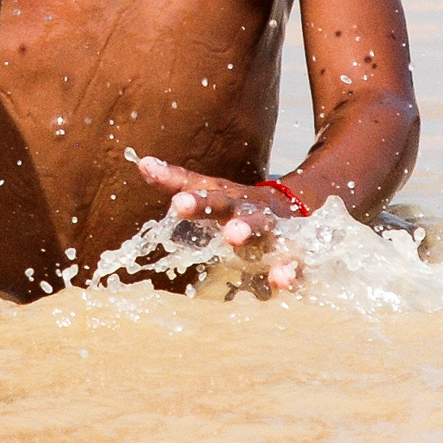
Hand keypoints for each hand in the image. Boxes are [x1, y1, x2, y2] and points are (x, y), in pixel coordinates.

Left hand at [135, 155, 301, 290]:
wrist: (300, 205)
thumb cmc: (242, 204)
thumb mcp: (214, 191)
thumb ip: (180, 181)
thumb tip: (142, 163)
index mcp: (227, 196)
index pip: (204, 191)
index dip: (187, 193)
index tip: (170, 196)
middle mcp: (248, 207)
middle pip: (230, 205)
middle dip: (212, 208)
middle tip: (200, 216)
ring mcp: (273, 228)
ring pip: (262, 227)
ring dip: (250, 230)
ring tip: (234, 237)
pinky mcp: (294, 252)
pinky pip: (293, 262)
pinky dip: (288, 270)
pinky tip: (281, 280)